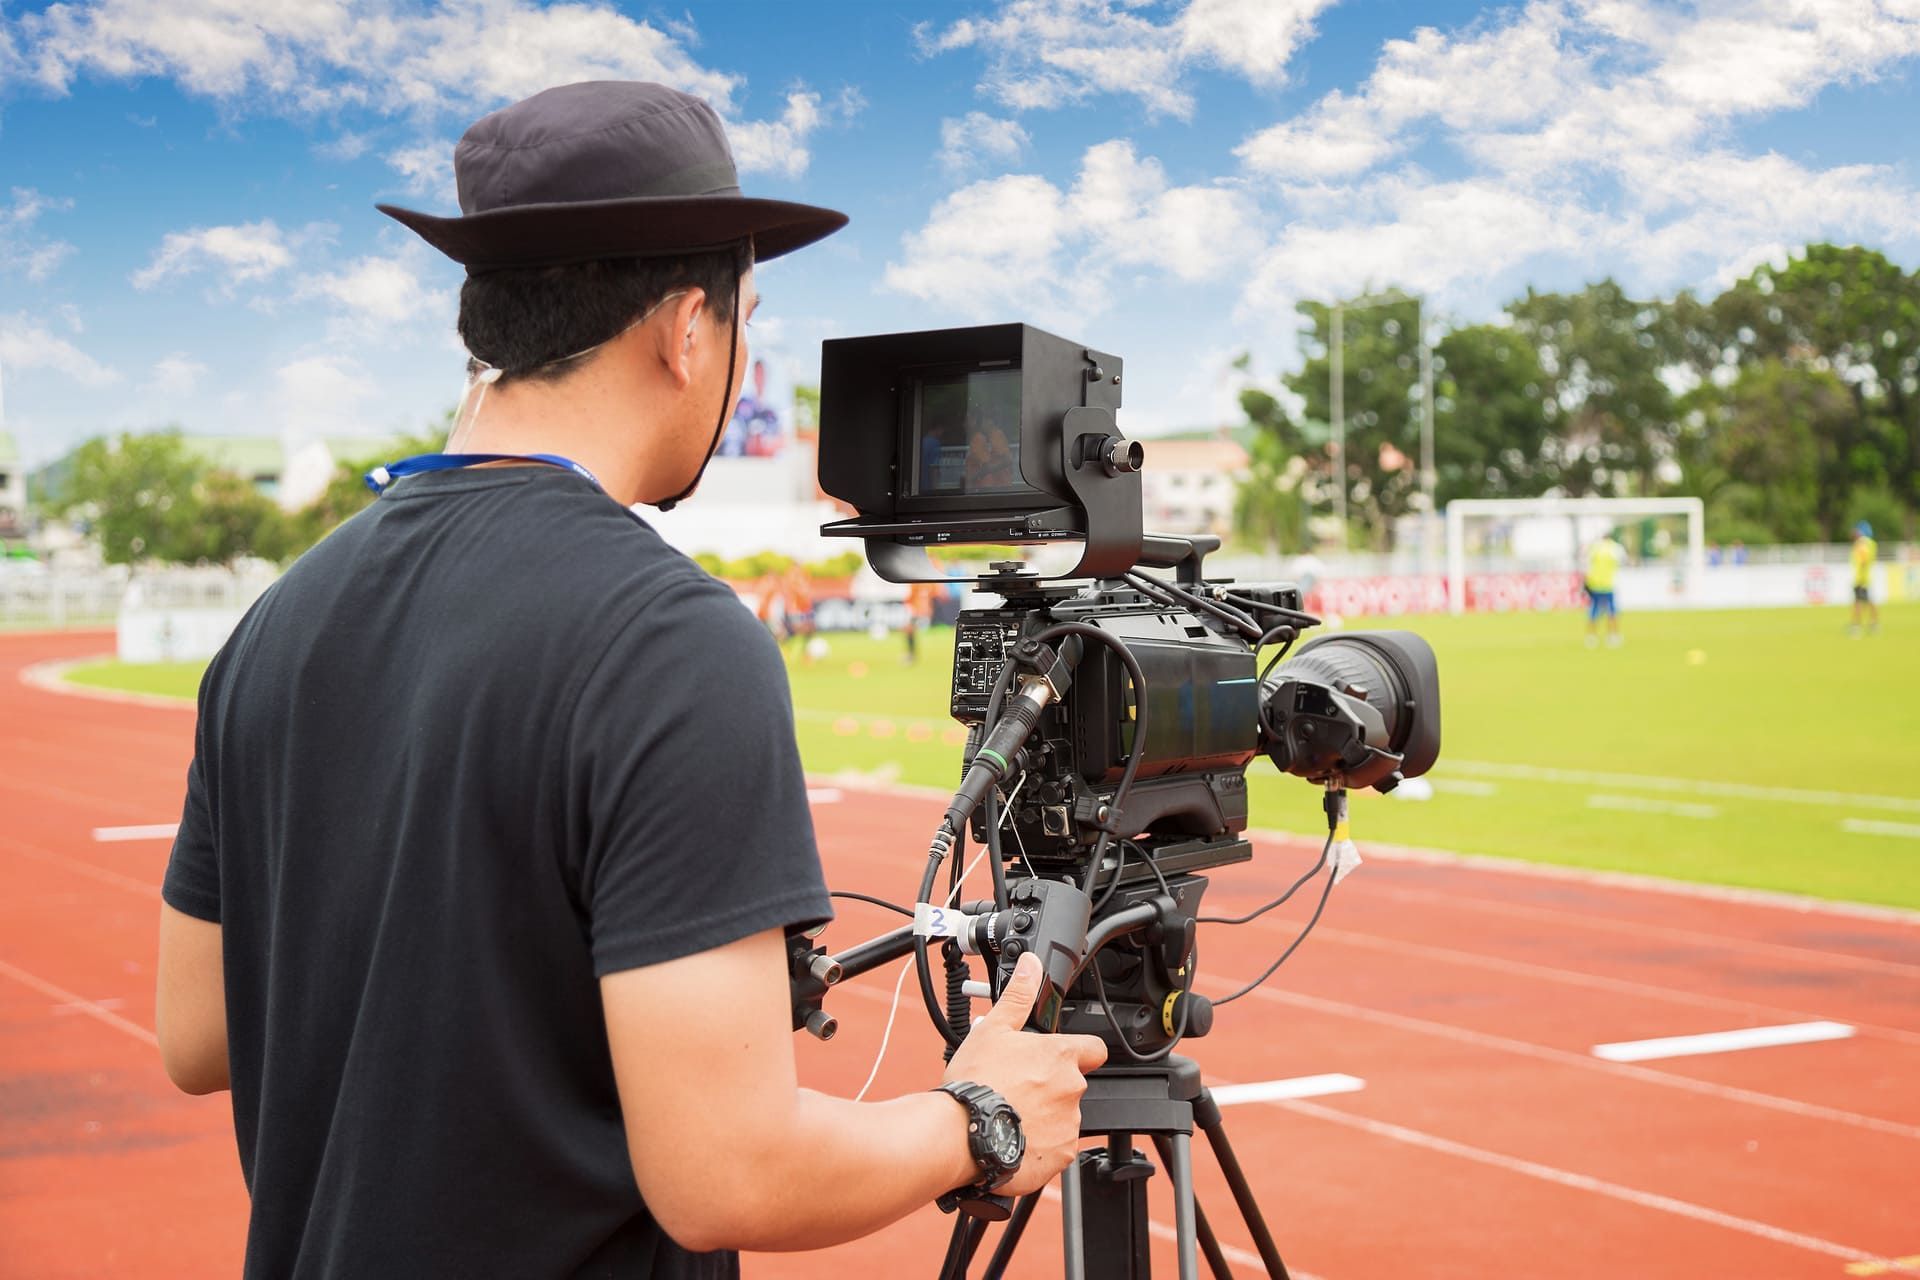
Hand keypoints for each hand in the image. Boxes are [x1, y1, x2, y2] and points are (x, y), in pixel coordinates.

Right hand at [942, 952, 1107, 1197]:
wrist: (960, 1135)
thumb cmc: (975, 1084)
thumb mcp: (993, 1030)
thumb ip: (1018, 997)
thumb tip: (1030, 967)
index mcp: (1060, 1056)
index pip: (1094, 1048)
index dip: (1080, 1050)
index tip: (1060, 1055)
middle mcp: (1072, 1090)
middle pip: (1071, 1083)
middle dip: (1050, 1085)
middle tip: (1017, 1087)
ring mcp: (1068, 1124)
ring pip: (1063, 1116)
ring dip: (1045, 1115)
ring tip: (1011, 1114)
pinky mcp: (1061, 1155)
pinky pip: (1057, 1147)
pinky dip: (1040, 1145)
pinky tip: (1014, 1138)